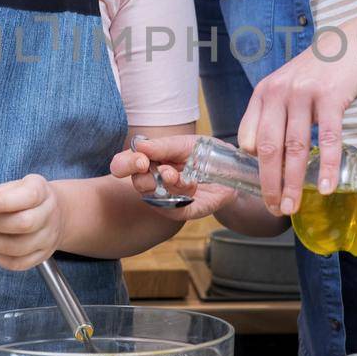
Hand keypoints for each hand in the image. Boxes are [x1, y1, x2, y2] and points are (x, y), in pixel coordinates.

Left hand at [0, 173, 63, 270]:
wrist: (56, 213)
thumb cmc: (26, 197)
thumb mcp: (16, 186)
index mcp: (42, 191)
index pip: (26, 197)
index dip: (0, 203)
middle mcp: (49, 215)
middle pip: (22, 224)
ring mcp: (48, 238)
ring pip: (17, 247)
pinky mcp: (42, 256)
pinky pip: (18, 263)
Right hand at [109, 135, 234, 222]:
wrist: (234, 167)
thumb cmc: (205, 153)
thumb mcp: (185, 144)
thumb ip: (163, 146)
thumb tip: (139, 146)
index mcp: (149, 162)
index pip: (123, 165)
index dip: (125, 164)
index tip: (141, 160)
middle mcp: (154, 181)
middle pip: (137, 184)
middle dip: (145, 179)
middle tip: (164, 170)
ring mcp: (168, 198)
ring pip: (155, 198)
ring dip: (167, 185)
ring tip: (179, 175)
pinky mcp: (185, 211)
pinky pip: (174, 211)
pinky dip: (181, 198)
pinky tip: (191, 185)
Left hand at [237, 17, 356, 215]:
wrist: (349, 45)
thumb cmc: (315, 74)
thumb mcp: (283, 87)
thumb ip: (270, 115)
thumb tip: (257, 155)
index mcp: (263, 94)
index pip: (247, 138)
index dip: (251, 167)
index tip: (258, 190)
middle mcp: (278, 93)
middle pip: (268, 147)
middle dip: (269, 183)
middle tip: (273, 208)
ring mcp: (304, 94)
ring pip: (295, 147)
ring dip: (293, 182)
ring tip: (293, 206)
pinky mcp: (331, 97)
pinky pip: (329, 139)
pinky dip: (327, 166)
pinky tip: (324, 187)